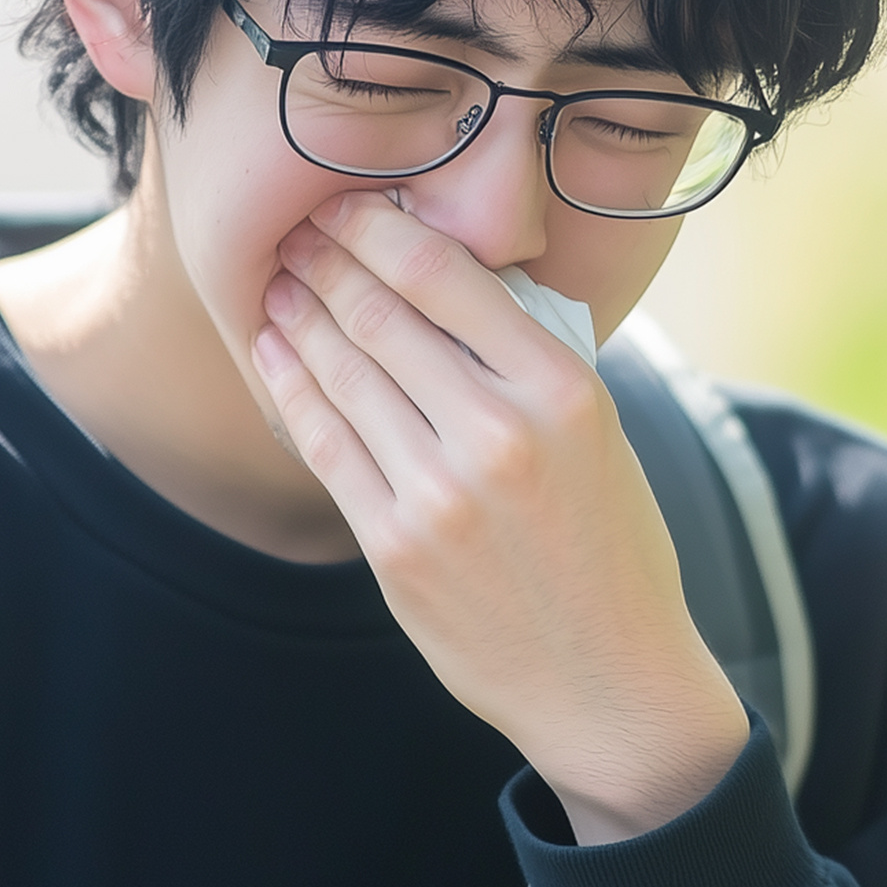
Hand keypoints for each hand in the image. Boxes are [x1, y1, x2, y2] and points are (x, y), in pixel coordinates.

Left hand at [246, 194, 745, 840]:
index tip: (348, 204)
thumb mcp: (604, 437)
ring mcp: (441, 495)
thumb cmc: (611, 546)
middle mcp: (501, 435)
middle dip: (327, 263)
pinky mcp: (395, 547)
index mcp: (566, 392)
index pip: (448, 277)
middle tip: (297, 232)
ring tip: (280, 284)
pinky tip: (274, 354)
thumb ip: (531, 364)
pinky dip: (293, 388)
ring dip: (300, 317)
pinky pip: (327, 444)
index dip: (380, 228)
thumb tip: (445, 282)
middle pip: (384, 317)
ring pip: (345, 374)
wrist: (608, 681)